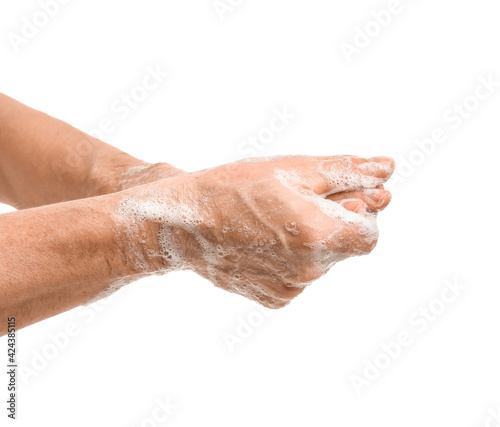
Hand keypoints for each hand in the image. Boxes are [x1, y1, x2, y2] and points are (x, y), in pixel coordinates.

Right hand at [117, 155, 394, 307]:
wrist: (181, 224)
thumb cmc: (232, 189)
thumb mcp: (290, 169)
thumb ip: (344, 171)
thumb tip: (386, 169)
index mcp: (316, 236)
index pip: (369, 234)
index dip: (359, 212)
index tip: (338, 197)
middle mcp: (307, 271)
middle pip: (344, 247)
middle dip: (333, 222)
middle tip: (298, 201)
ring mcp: (289, 289)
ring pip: (321, 262)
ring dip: (311, 239)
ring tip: (272, 219)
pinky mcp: (273, 298)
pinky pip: (299, 277)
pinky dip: (292, 258)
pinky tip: (264, 240)